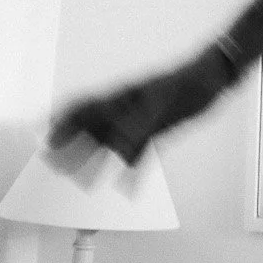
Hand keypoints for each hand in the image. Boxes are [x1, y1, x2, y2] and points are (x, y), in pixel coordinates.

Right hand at [47, 57, 229, 164]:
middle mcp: (127, 108)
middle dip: (71, 147)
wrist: (215, 77)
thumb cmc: (188, 82)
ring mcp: (141, 119)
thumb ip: (137, 129)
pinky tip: (125, 186)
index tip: (48, 142)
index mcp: (121, 97)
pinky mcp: (157, 129)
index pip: (83, 109)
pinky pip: (137, 152)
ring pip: (111, 142)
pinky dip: (129, 169)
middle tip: (55, 166)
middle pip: (92, 129)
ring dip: (95, 159)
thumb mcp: (161, 105)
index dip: (63, 125)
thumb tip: (116, 152)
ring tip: (79, 179)